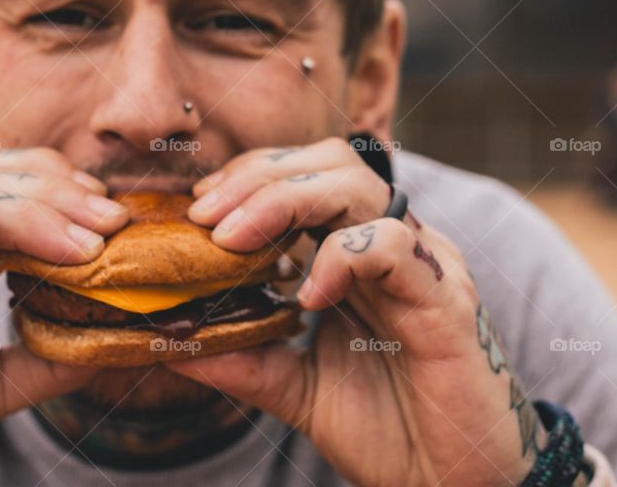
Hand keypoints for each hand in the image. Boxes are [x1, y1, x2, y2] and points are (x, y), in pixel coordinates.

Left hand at [170, 138, 545, 485]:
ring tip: (234, 242)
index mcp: (359, 254)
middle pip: (328, 162)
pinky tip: (306, 298)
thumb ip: (238, 355)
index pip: (305, 175)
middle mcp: (392, 246)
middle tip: (204, 216)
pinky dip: (340, 258)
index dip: (249, 177)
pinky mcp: (445, 301)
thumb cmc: (385, 428)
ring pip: (357, 186)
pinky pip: (392, 246)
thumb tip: (165, 337)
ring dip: (283, 200)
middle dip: (256, 178)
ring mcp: (422, 267)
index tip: (199, 207)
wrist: (450, 485)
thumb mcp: (292, 386)